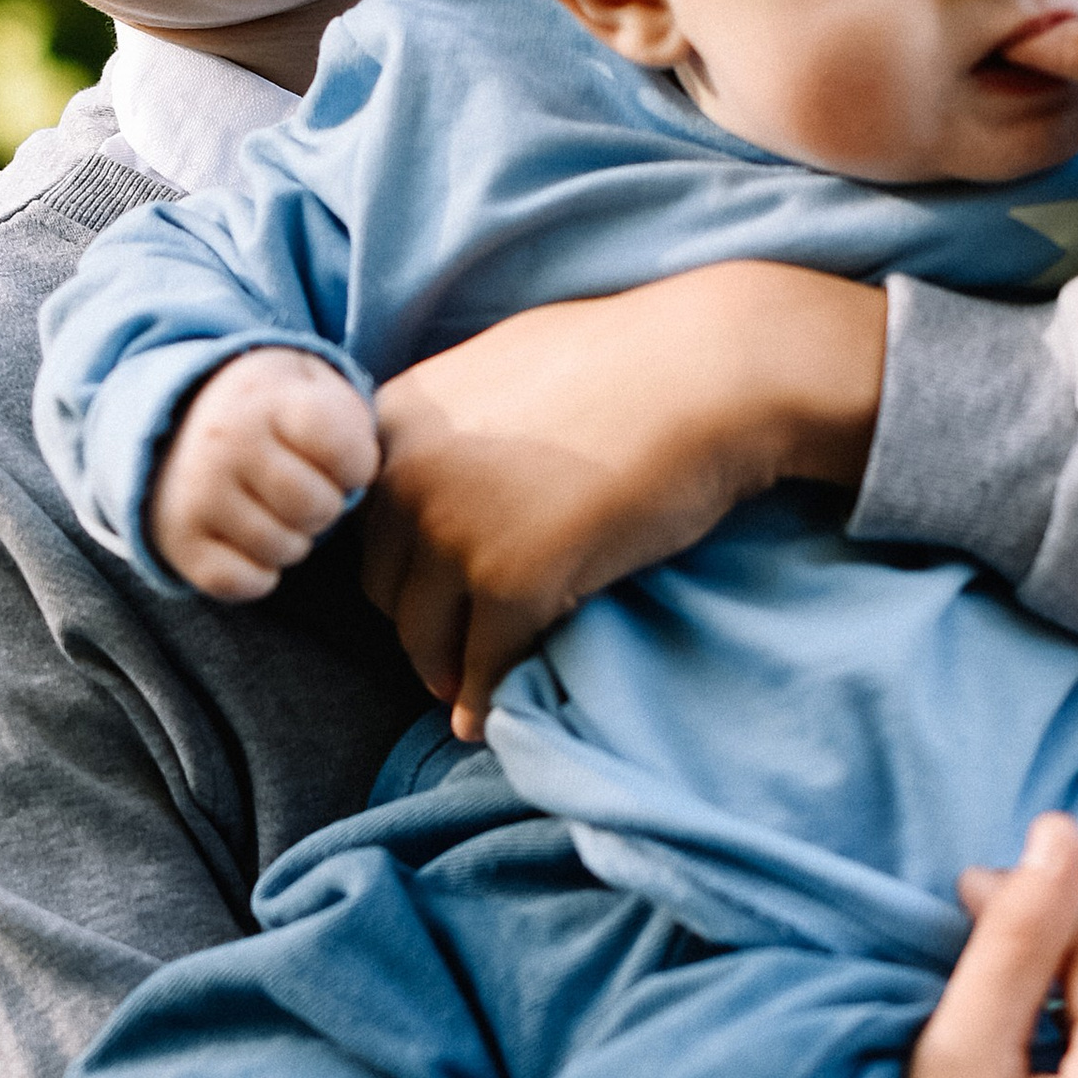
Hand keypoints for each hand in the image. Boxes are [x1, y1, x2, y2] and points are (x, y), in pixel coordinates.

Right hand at [148, 350, 380, 598]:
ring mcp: (198, 493)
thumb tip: (359, 482)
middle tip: (304, 490)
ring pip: (283, 550)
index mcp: (267, 398)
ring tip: (275, 512)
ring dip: (293, 541)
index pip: (345, 451)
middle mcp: (226, 443)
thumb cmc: (270, 412)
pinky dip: (259, 576)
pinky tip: (251, 544)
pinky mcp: (179, 540)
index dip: (356, 466)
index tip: (338, 459)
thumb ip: (349, 419)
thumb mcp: (310, 385)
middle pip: (317, 507)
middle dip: (325, 507)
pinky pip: (244, 584)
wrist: (177, 422)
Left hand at [363, 263, 887, 737]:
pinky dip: (485, 698)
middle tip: (444, 657)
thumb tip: (441, 473)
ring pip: (425, 635)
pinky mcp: (512, 582)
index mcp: (392, 419)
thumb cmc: (628, 358)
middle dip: (417, 625)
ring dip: (444, 672)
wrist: (709, 371)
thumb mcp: (502, 367)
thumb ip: (454, 424)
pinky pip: (484, 662)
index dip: (401, 568)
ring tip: (462, 698)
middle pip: (385, 587)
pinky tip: (488, 719)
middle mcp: (405, 477)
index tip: (427, 597)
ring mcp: (454, 531)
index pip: (368, 521)